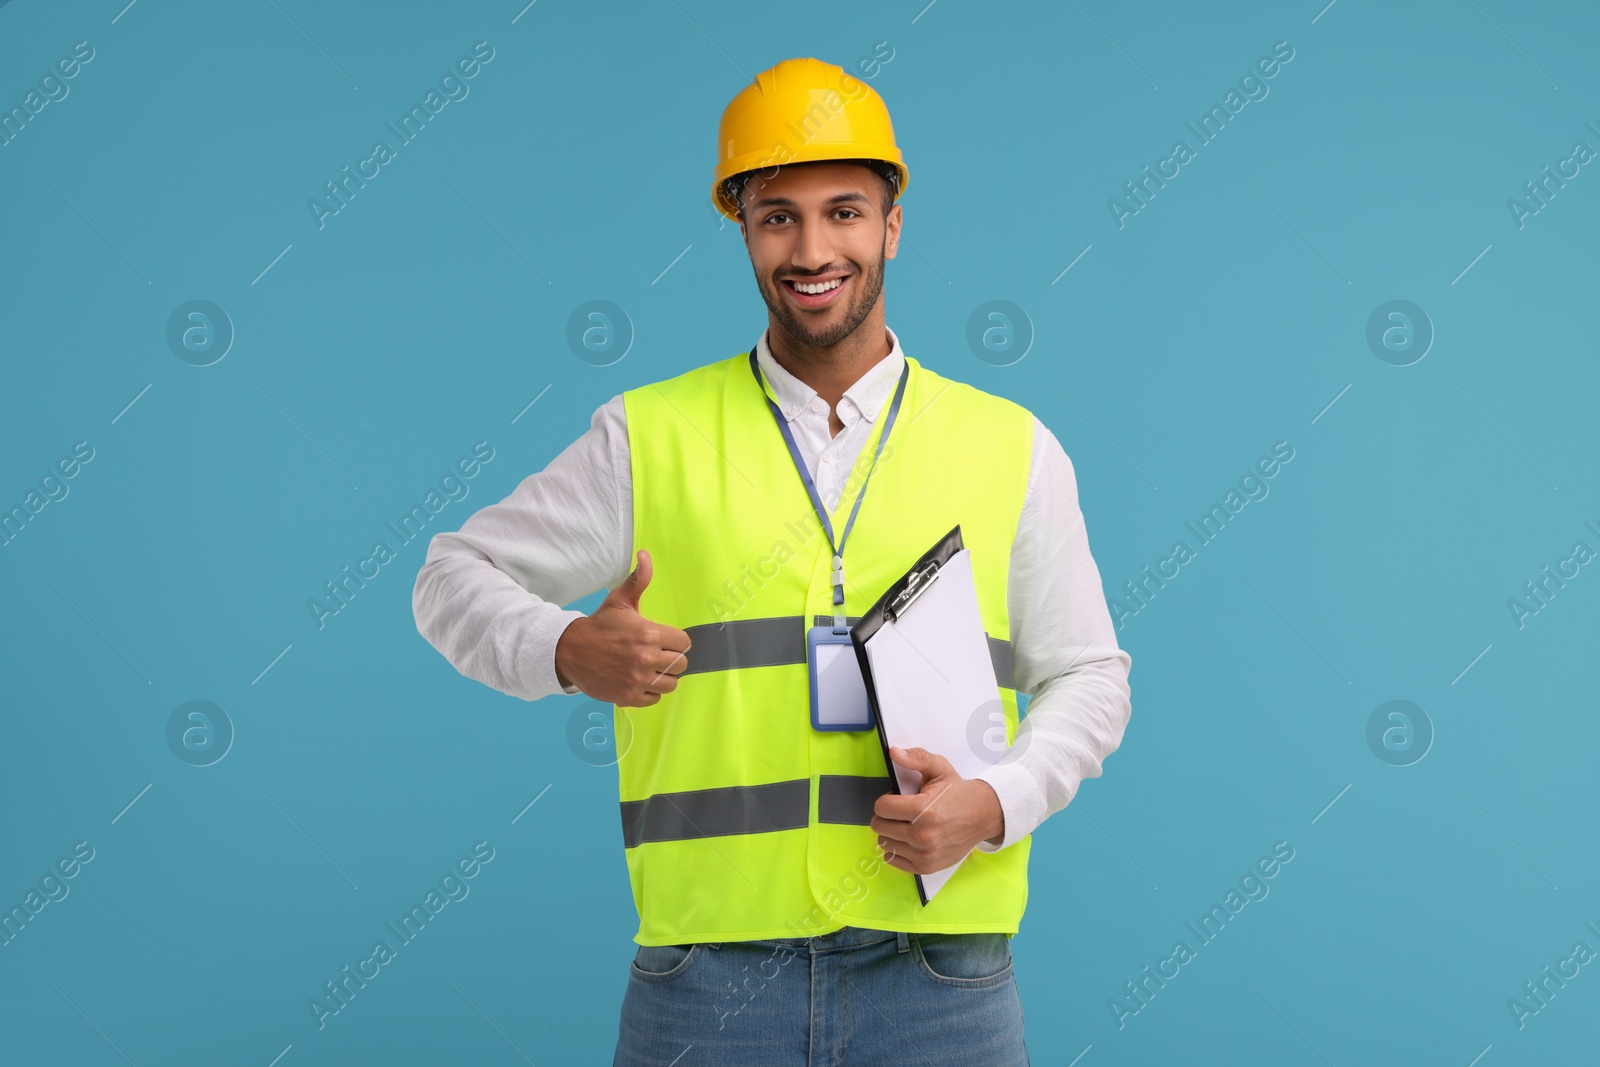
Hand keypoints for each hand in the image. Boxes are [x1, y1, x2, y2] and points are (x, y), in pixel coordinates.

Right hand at [554, 549, 691, 706]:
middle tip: (657, 654)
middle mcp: (646, 659)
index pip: (684, 643)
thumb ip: (638, 580)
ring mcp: (637, 680)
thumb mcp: (619, 600)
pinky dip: (649, 692)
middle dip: (672, 659)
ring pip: (671, 683)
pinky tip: (639, 680)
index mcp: (649, 634)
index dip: (676, 641)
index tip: (665, 640)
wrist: (570, 651)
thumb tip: (645, 555)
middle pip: (681, 665)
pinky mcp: (628, 696)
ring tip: (650, 669)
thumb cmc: (599, 626)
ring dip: (663, 677)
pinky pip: (655, 698)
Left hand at [871, 745, 1005, 874]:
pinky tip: (907, 840)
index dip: (885, 800)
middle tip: (901, 811)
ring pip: (884, 843)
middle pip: (880, 827)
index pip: (881, 808)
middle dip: (886, 816)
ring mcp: (924, 854)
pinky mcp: (926, 867)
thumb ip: (917, 758)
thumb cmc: (957, 793)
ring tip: (905, 824)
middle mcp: (923, 835)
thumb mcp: (940, 768)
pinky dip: (895, 850)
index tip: (895, 798)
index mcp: (924, 810)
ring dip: (890, 833)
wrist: (982, 816)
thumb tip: (894, 752)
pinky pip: (893, 860)